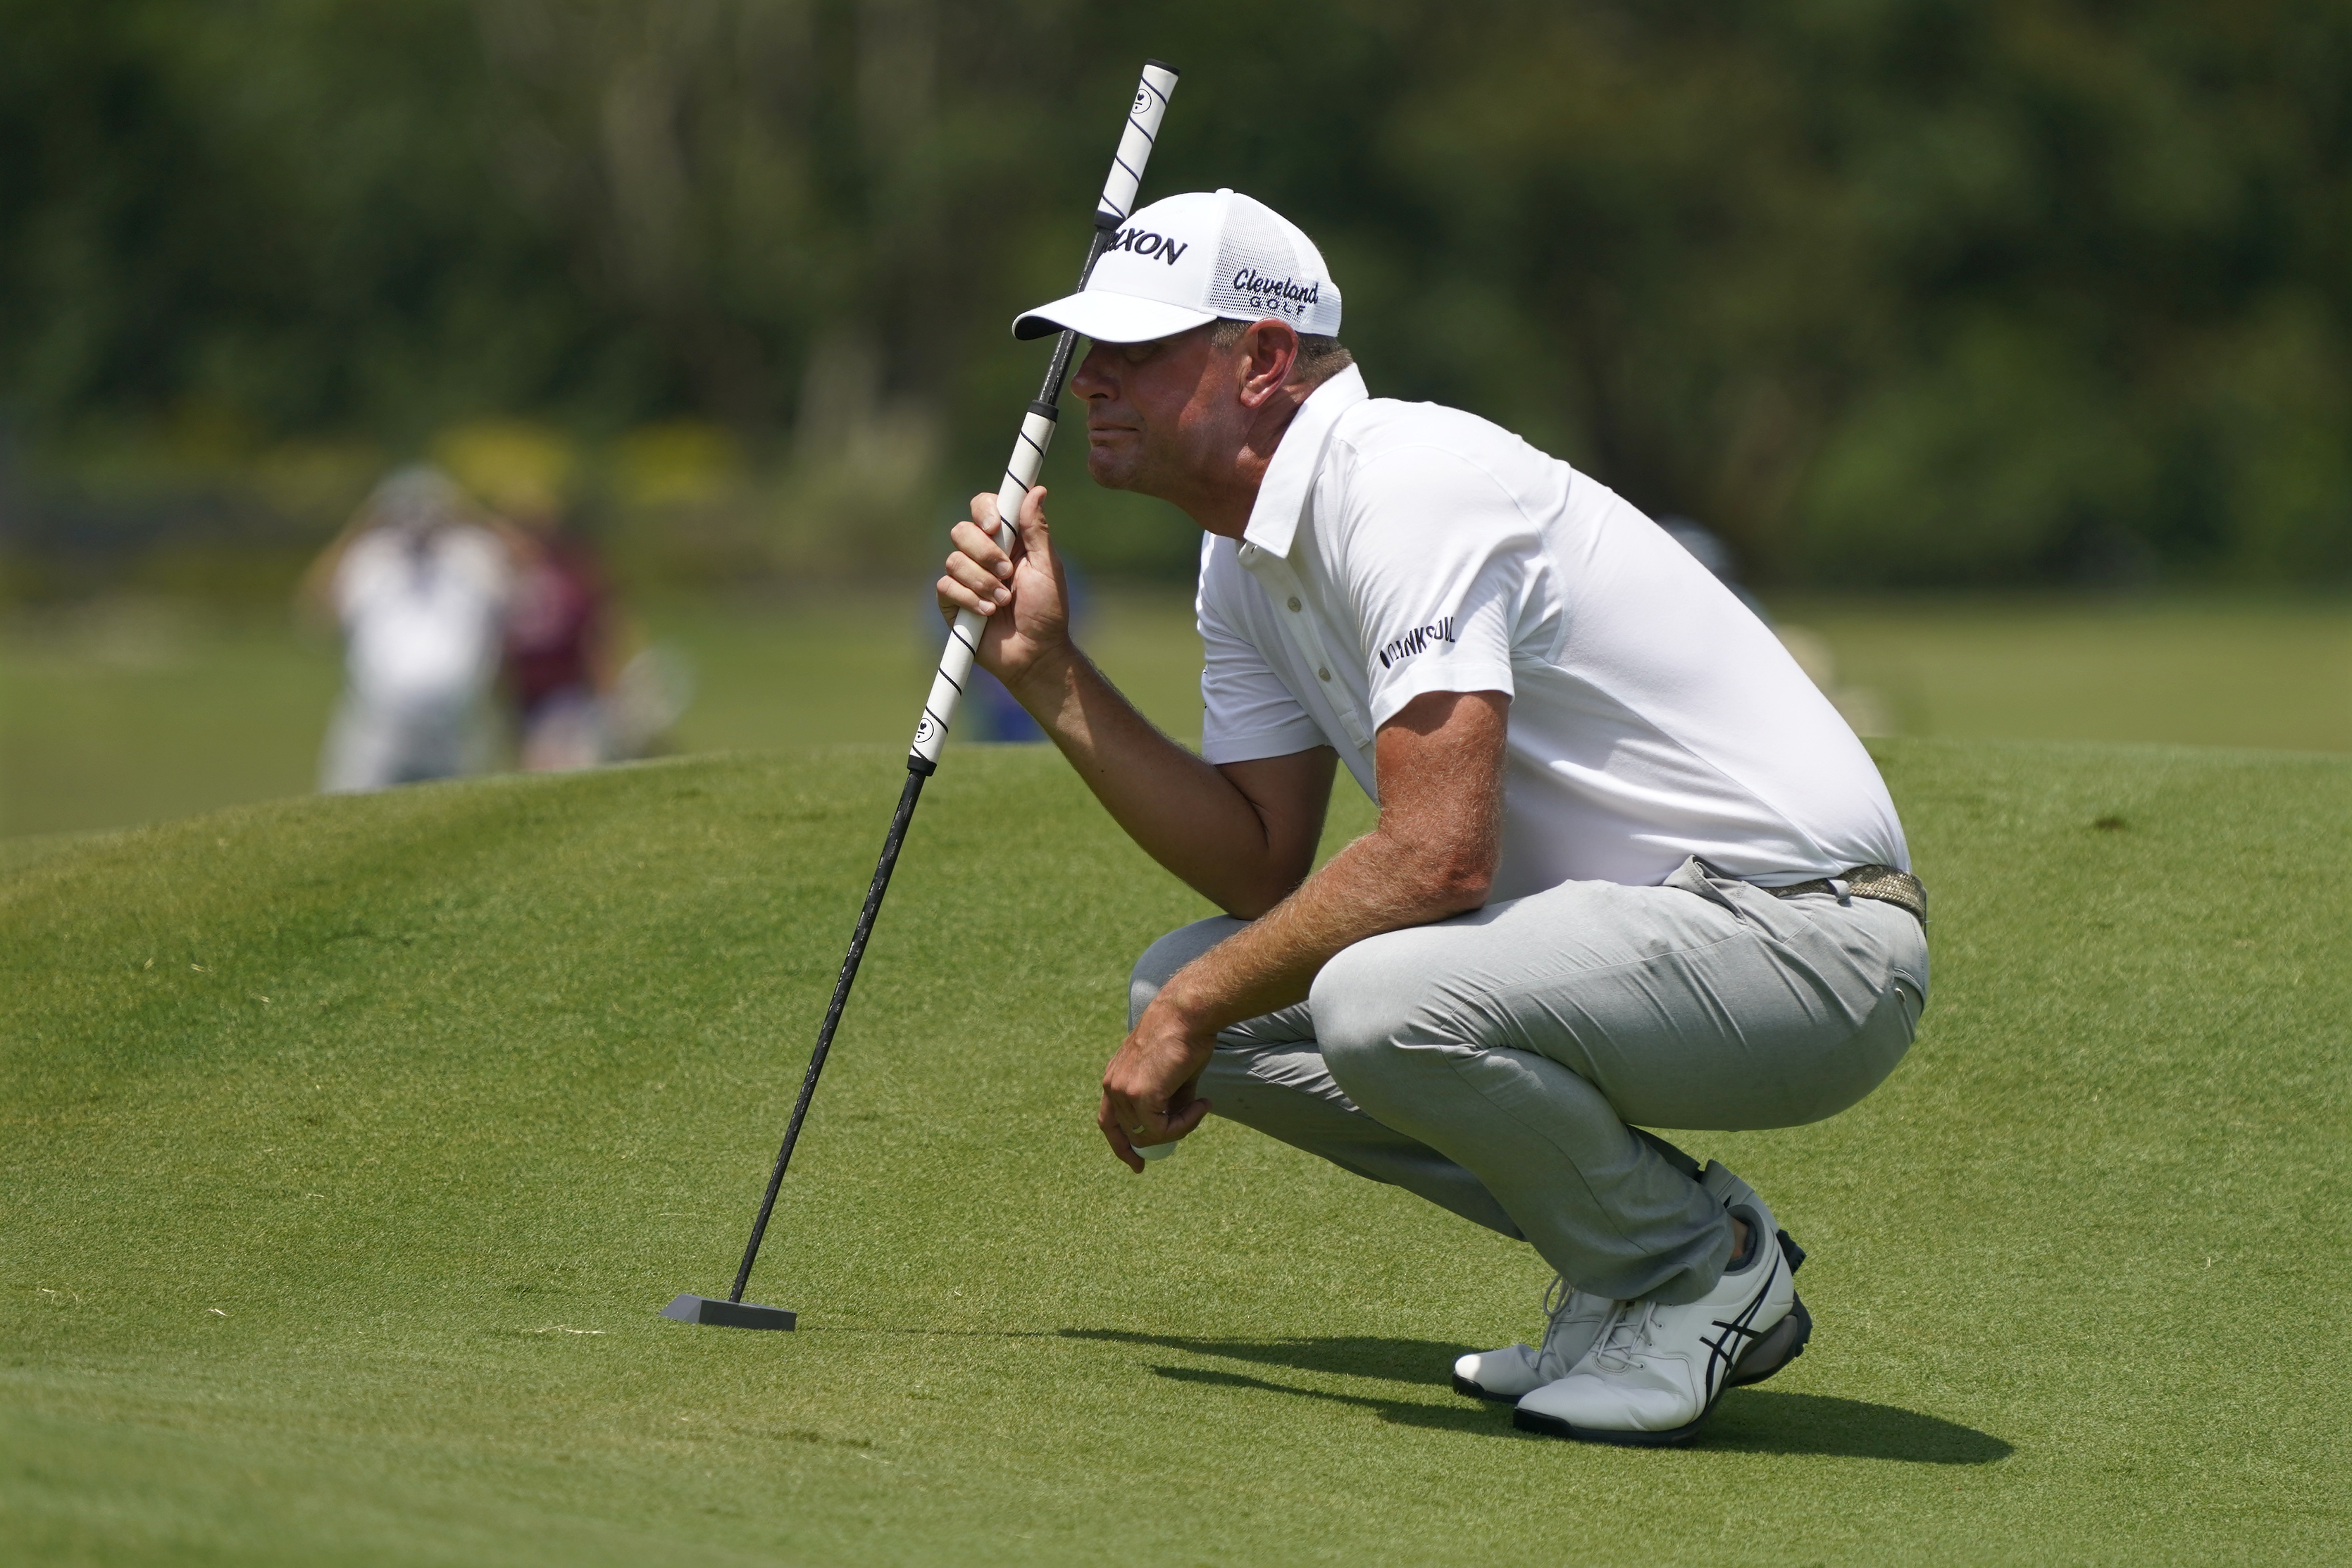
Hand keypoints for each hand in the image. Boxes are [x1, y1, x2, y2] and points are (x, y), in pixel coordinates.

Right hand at [935, 485, 1069, 692]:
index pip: (984, 507)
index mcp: (1007, 540)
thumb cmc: (1047, 611)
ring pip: (954, 560)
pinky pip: (946, 587)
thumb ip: (1037, 530)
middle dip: (984, 553)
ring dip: (981, 582)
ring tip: (1003, 601)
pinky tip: (987, 613)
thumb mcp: (1047, 567)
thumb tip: (1037, 490)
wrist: (1035, 653)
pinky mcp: (951, 601)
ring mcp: (964, 577)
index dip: (985, 511)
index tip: (995, 527)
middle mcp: (982, 554)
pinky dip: (969, 600)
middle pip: (962, 530)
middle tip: (1007, 573)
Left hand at [1096, 999, 1215, 1173]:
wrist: (1187, 1015)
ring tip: (1201, 1105)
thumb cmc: (1185, 1037)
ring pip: (1148, 1135)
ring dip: (1180, 1128)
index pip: (1109, 1122)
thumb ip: (1170, 1101)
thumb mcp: (1173, 1075)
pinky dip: (1184, 1125)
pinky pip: (1161, 1129)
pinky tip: (1202, 1105)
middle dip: (1159, 1141)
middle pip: (1130, 1133)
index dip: (1121, 1146)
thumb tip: (1177, 1124)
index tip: (1137, 1163)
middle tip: (1188, 1127)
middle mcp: (1112, 1086)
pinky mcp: (1140, 1095)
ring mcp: (1123, 1091)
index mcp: (1115, 1078)